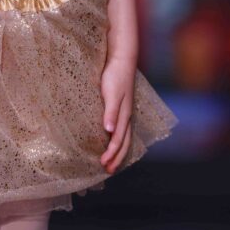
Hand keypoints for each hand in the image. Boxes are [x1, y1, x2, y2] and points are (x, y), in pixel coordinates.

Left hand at [100, 56, 135, 174]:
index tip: (103, 165)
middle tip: (108, 171)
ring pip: (125, 137)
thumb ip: (110, 113)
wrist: (122, 58)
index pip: (119, 141)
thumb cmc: (115, 75)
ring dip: (119, 151)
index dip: (112, 154)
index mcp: (124, 115)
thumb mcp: (111, 93)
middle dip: (117, 158)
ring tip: (111, 161)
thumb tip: (110, 132)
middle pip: (124, 143)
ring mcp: (126, 111)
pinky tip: (113, 140)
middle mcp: (127, 116)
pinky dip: (119, 140)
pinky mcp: (122, 106)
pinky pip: (123, 129)